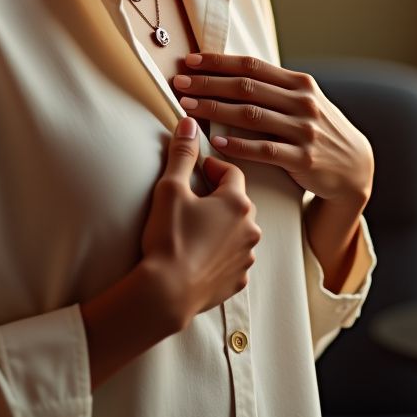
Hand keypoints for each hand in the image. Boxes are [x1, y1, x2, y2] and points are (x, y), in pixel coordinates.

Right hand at [140, 115, 261, 329]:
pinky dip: (221, 254)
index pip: (232, 173)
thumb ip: (182, 154)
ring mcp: (246, 257)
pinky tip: (199, 255)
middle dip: (218, 197)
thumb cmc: (169, 238)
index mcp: (237, 203)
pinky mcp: (238, 280)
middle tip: (193, 199)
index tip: (197, 170)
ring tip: (194, 229)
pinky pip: (234, 259)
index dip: (213, 168)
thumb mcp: (170, 189)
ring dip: (221, 227)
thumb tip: (189, 123)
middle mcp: (250, 228)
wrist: (166, 293)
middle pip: (237, 202)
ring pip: (238, 232)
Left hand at [172, 53, 373, 205]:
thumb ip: (274, 88)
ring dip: (215, 109)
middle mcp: (302, 102)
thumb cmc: (320, 131)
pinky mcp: (304, 159)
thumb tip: (230, 74)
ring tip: (188, 107)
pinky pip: (265, 150)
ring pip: (251, 115)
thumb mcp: (304, 102)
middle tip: (180, 82)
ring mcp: (304, 130)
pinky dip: (238, 145)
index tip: (190, 60)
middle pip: (246, 87)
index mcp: (299, 83)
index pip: (252, 66)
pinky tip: (216, 141)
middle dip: (208, 82)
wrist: (355, 167)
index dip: (218, 62)